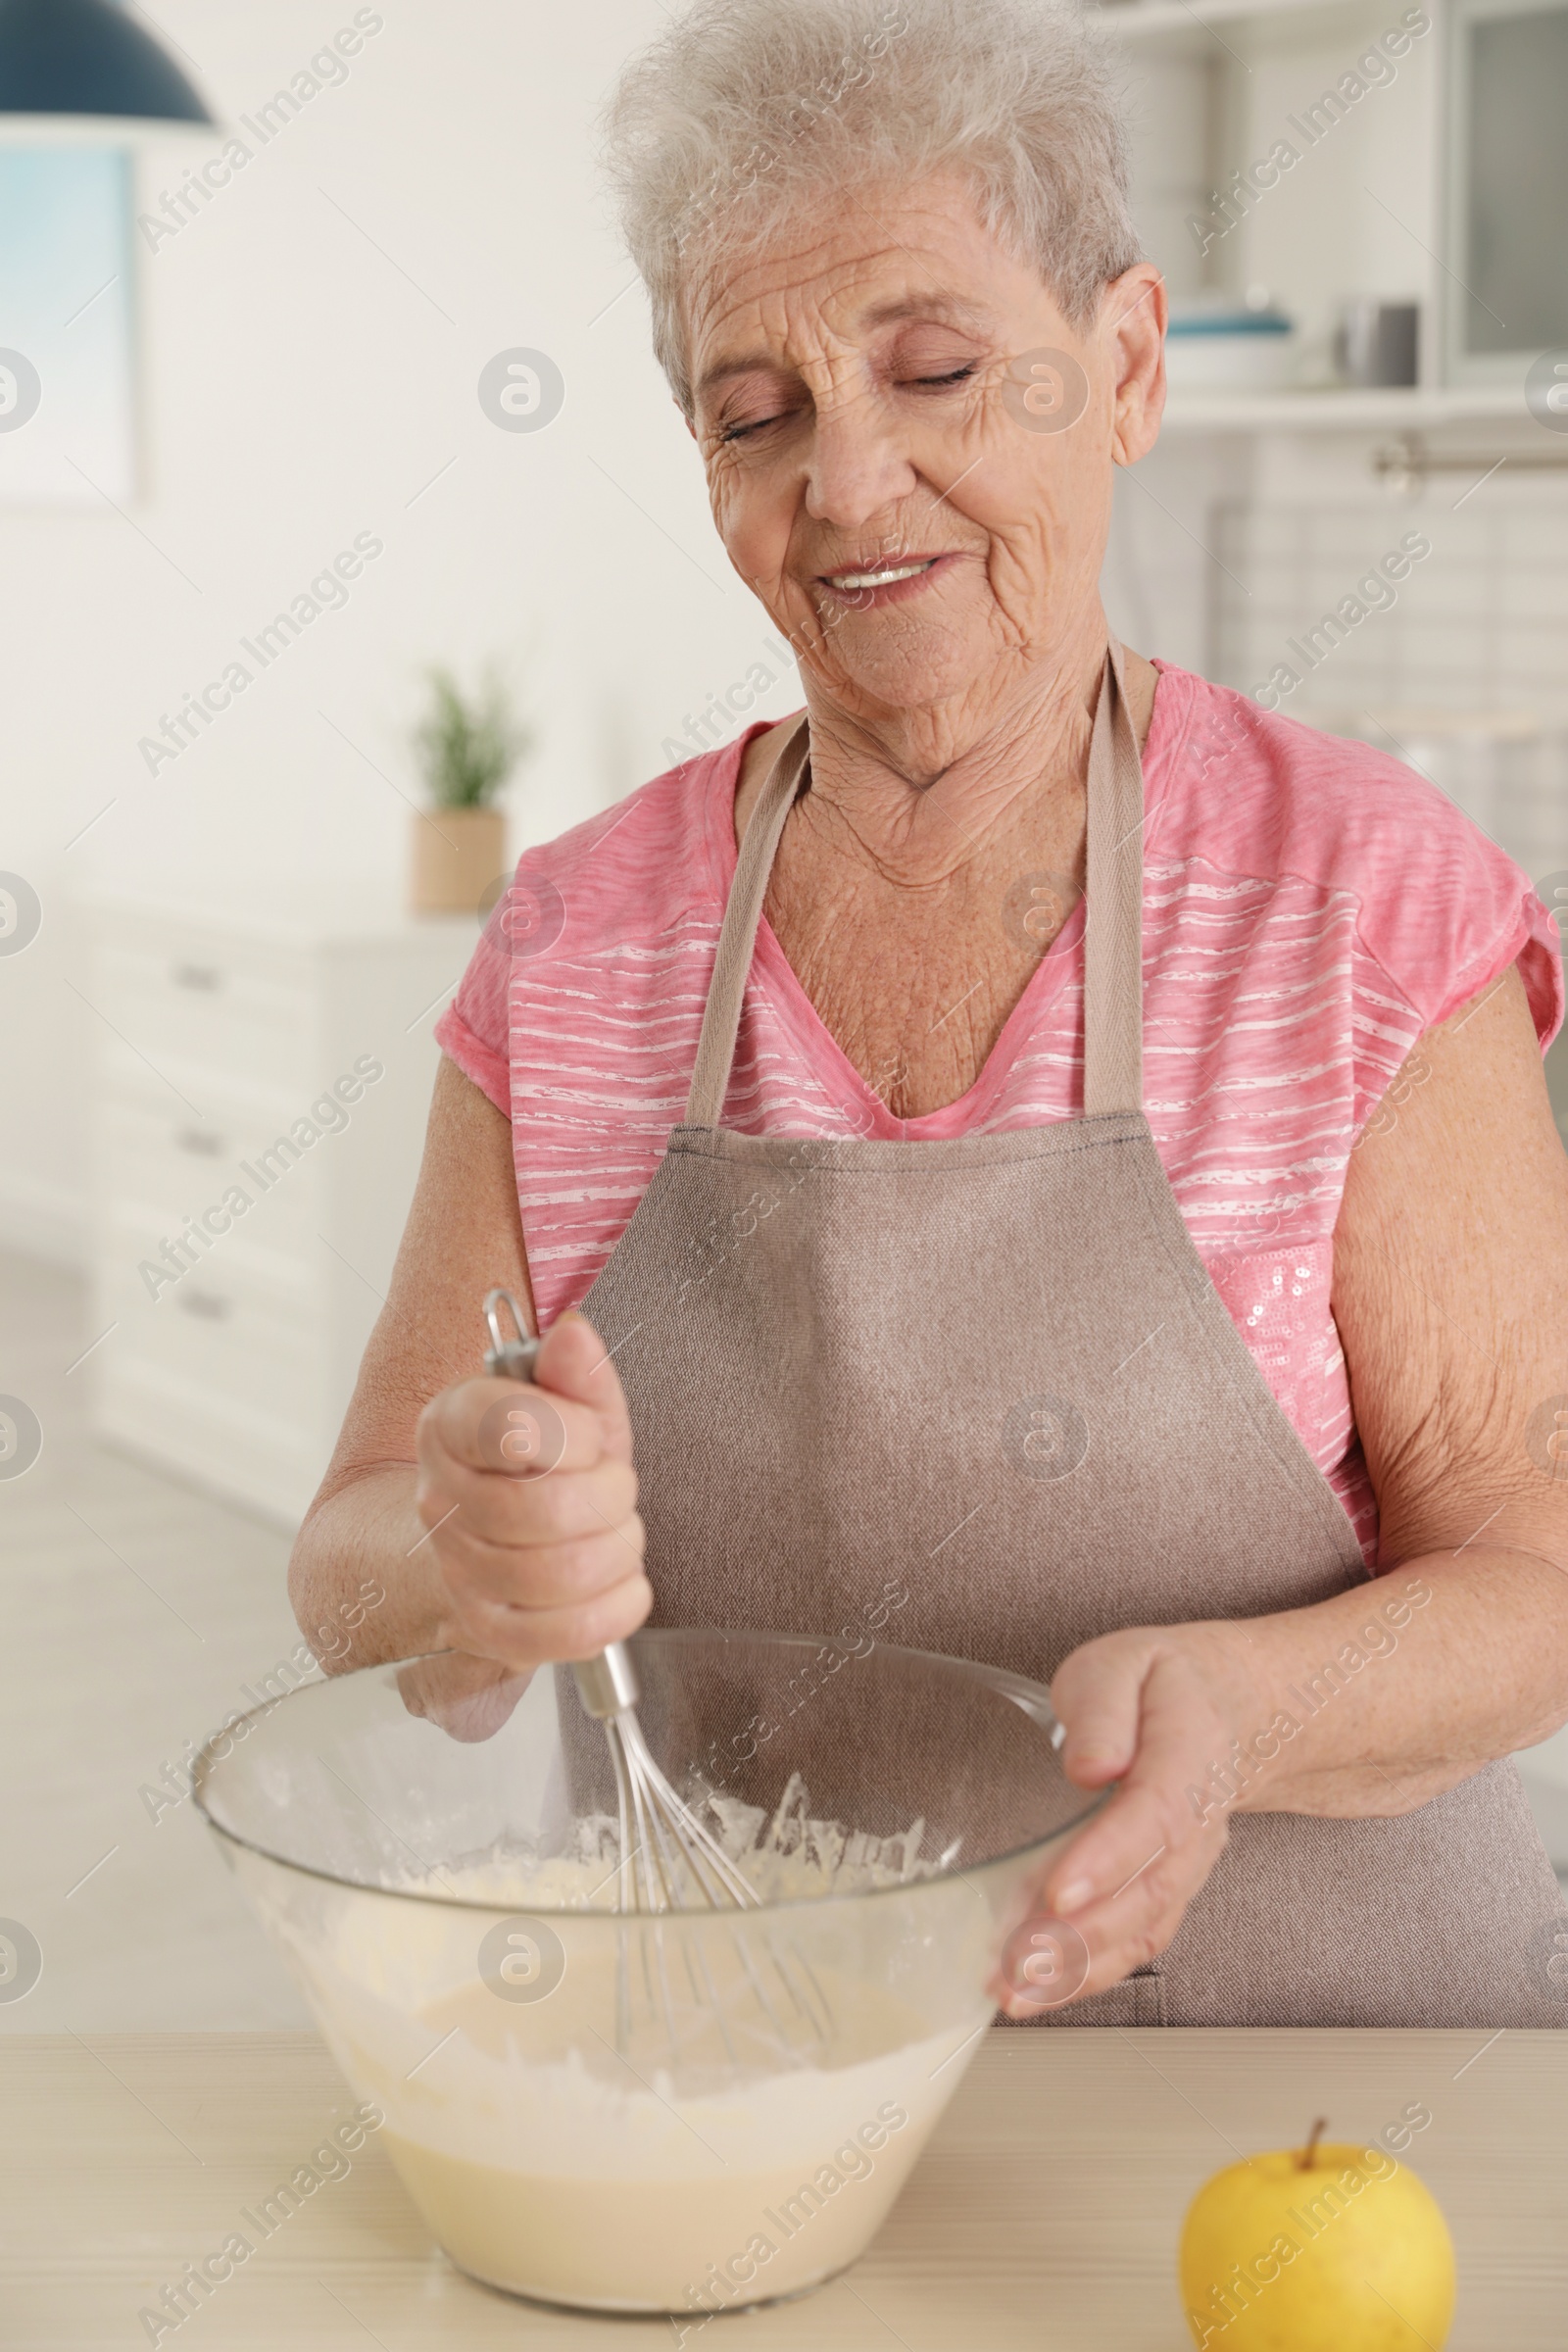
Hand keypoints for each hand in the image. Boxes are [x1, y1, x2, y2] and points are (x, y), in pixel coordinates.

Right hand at [412, 1309, 650, 1671]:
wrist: (490, 1529)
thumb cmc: (537, 1465)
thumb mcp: (567, 1407)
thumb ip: (575, 1373)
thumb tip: (573, 1336)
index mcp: (452, 1426)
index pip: (514, 1427)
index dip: (575, 1434)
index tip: (588, 1435)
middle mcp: (442, 1498)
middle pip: (547, 1510)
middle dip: (609, 1495)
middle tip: (611, 1486)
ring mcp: (460, 1570)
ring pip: (562, 1575)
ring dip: (616, 1550)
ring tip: (613, 1531)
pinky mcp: (489, 1630)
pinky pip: (566, 1635)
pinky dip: (615, 1607)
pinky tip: (620, 1582)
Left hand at [994, 1623, 1255, 2016]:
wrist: (1232, 1714)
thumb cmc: (1163, 1686)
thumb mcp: (1125, 1664)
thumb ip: (1103, 1710)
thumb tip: (1086, 1767)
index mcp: (1188, 1757)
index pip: (1153, 1815)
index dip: (1107, 1860)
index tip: (1057, 1893)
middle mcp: (1196, 1826)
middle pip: (1147, 1892)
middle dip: (1080, 1937)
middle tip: (1016, 1962)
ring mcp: (1186, 1867)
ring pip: (1141, 1931)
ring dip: (1077, 1970)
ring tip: (1012, 1990)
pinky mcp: (1167, 1892)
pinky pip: (1134, 1943)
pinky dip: (1087, 1975)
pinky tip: (1037, 1989)